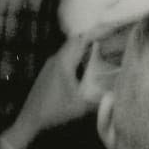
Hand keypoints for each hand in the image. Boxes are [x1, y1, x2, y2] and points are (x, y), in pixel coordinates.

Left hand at [1, 31, 108, 148]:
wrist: (30, 119)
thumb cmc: (54, 111)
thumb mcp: (80, 106)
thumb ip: (99, 98)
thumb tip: (117, 93)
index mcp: (63, 62)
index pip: (82, 39)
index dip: (97, 32)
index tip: (111, 29)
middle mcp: (56, 59)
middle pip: (76, 41)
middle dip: (93, 38)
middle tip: (110, 38)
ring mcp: (50, 64)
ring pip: (70, 49)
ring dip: (85, 48)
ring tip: (102, 49)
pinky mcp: (48, 71)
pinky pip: (65, 57)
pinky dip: (77, 56)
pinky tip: (87, 64)